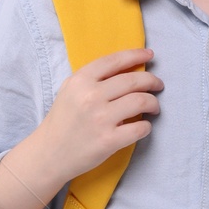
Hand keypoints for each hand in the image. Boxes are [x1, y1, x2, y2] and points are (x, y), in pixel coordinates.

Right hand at [41, 47, 161, 184]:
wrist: (50, 154)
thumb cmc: (63, 121)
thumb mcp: (70, 90)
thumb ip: (92, 78)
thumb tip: (126, 67)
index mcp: (81, 81)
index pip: (115, 61)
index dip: (136, 55)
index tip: (150, 56)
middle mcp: (91, 96)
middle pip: (133, 80)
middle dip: (152, 81)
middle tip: (158, 85)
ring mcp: (100, 119)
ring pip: (141, 101)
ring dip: (154, 103)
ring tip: (153, 107)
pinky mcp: (108, 140)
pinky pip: (140, 128)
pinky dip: (147, 126)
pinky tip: (144, 126)